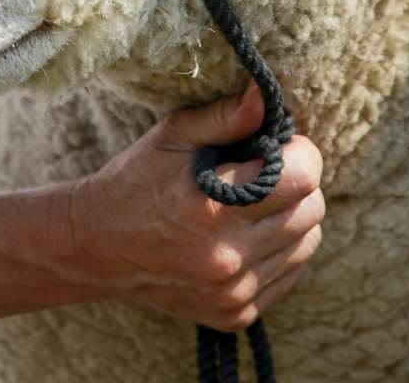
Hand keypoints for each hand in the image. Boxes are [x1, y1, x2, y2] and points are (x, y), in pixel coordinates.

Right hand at [64, 86, 324, 331]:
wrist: (96, 246)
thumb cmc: (135, 180)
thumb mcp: (172, 137)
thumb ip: (224, 116)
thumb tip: (264, 94)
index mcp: (211, 207)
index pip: (302, 176)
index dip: (299, 152)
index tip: (279, 146)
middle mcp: (226, 256)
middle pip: (312, 210)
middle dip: (296, 183)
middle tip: (264, 173)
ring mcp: (233, 291)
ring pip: (308, 243)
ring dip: (292, 217)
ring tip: (255, 205)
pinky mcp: (236, 313)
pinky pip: (291, 274)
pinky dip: (280, 250)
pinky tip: (246, 235)